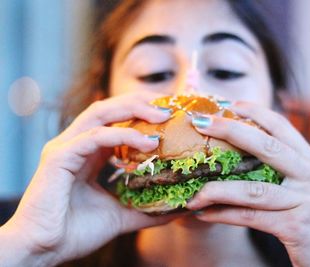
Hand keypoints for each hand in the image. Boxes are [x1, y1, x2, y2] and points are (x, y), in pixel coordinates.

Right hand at [2, 92, 180, 266]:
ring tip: (162, 115)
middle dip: (140, 103)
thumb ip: (146, 208)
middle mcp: (76, 144)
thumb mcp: (121, 214)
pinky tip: (147, 143)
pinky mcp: (59, 157)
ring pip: (100, 113)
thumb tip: (177, 208)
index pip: (116, 121)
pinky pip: (95, 137)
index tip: (171, 116)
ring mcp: (66, 148)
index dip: (142, 113)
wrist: (45, 251)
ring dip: (133, 110)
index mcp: (89, 153)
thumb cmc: (76, 231)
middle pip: (110, 109)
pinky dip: (122, 135)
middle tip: (170, 108)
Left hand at [186, 101, 309, 266]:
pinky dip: (224, 215)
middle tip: (201, 122)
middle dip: (230, 130)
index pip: (283, 128)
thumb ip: (287, 174)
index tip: (231, 104)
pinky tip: (204, 214)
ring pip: (252, 188)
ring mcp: (308, 199)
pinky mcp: (299, 225)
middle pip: (267, 146)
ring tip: (193, 193)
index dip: (256, 112)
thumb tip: (244, 163)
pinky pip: (251, 216)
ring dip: (216, 189)